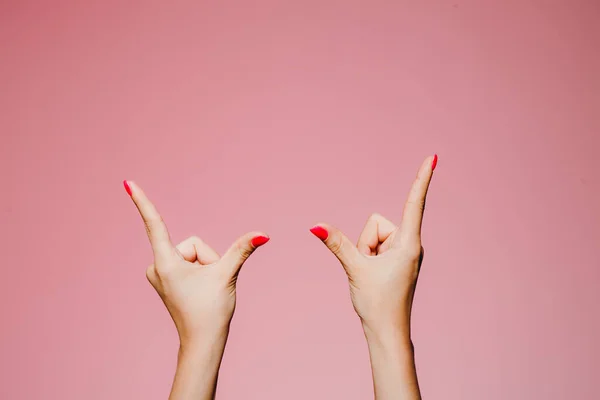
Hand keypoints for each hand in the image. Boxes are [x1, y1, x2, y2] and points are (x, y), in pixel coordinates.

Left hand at [124, 180, 268, 344]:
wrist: (202, 343)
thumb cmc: (211, 312)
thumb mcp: (227, 276)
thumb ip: (242, 250)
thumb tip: (263, 235)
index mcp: (167, 263)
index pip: (154, 224)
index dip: (142, 202)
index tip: (128, 183)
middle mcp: (157, 266)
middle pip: (193, 244)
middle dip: (208, 259)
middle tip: (208, 285)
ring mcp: (160, 274)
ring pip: (192, 254)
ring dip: (205, 267)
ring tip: (203, 291)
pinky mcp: (166, 279)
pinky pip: (188, 263)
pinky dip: (199, 271)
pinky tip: (199, 291)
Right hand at [310, 155, 436, 335]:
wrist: (387, 332)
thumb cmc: (377, 304)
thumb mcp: (354, 270)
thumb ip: (337, 244)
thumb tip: (316, 225)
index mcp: (407, 244)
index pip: (414, 203)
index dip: (421, 179)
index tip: (432, 158)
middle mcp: (410, 244)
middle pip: (376, 223)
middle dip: (365, 243)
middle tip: (369, 269)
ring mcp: (404, 252)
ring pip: (374, 236)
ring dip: (366, 252)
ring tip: (372, 275)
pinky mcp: (398, 259)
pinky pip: (376, 246)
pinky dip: (369, 257)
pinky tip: (374, 276)